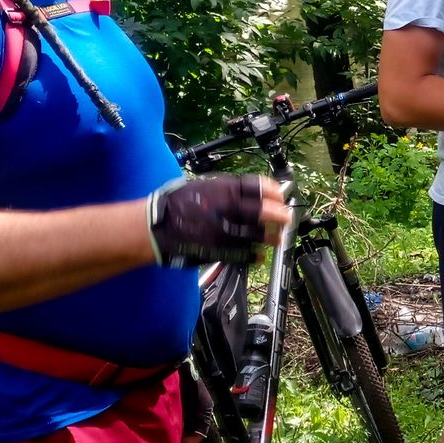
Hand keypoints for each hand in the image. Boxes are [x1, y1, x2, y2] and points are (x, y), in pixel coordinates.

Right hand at [146, 175, 289, 267]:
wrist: (155, 228)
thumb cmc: (177, 205)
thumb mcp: (203, 186)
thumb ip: (229, 189)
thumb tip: (255, 192)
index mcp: (223, 190)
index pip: (257, 187)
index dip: (274, 191)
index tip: (281, 194)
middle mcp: (226, 209)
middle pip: (263, 212)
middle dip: (280, 215)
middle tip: (287, 218)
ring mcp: (224, 232)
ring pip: (257, 235)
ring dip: (271, 237)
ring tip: (277, 238)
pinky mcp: (220, 251)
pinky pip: (245, 254)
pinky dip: (255, 256)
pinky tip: (260, 255)